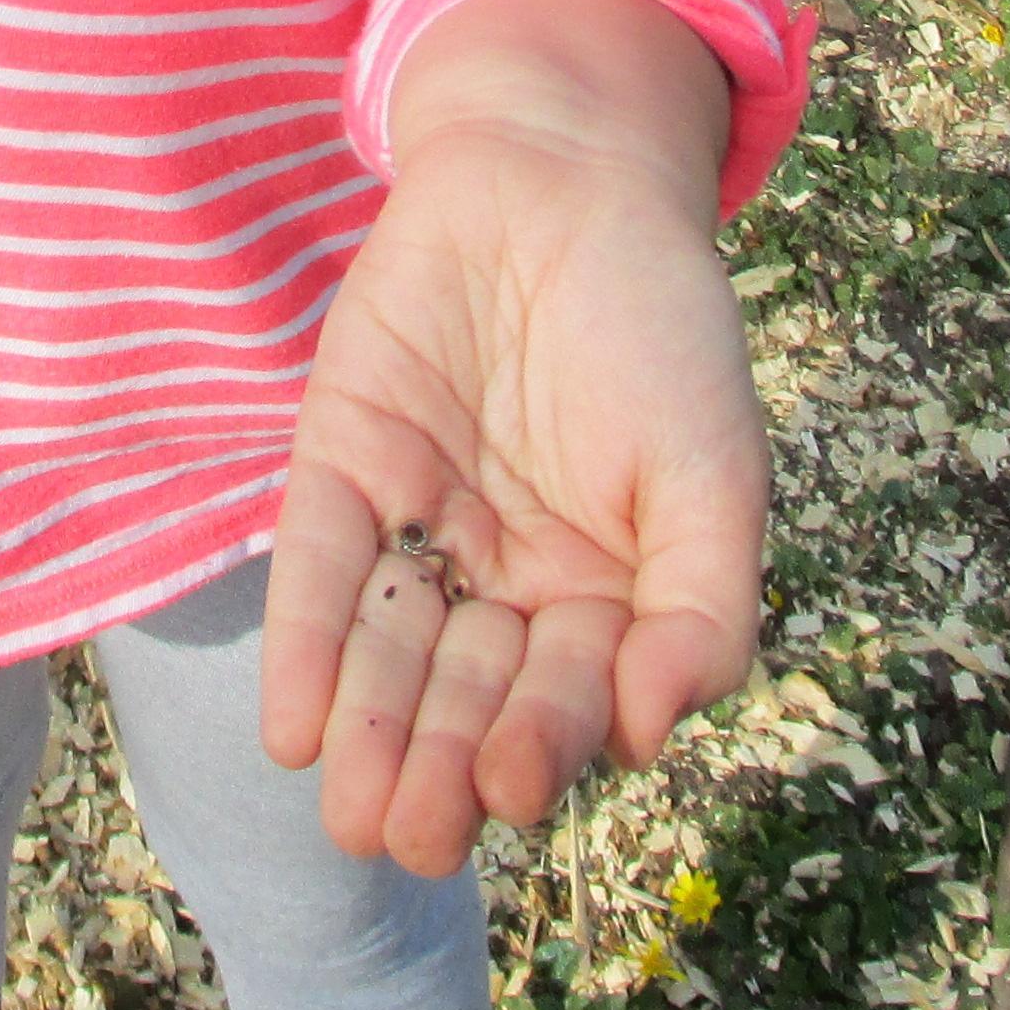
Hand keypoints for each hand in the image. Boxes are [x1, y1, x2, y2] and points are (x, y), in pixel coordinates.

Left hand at [260, 0, 766, 874]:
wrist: (565, 173)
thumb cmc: (658, 326)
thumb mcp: (714, 472)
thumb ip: (703, 606)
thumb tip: (654, 729)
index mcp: (601, 595)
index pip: (567, 700)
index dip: (543, 744)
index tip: (521, 786)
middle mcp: (504, 580)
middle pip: (470, 697)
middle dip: (444, 770)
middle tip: (415, 837)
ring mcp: (419, 525)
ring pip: (393, 653)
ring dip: (374, 736)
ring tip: (356, 815)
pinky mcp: (341, 466)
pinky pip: (321, 573)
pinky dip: (306, 649)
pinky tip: (296, 730)